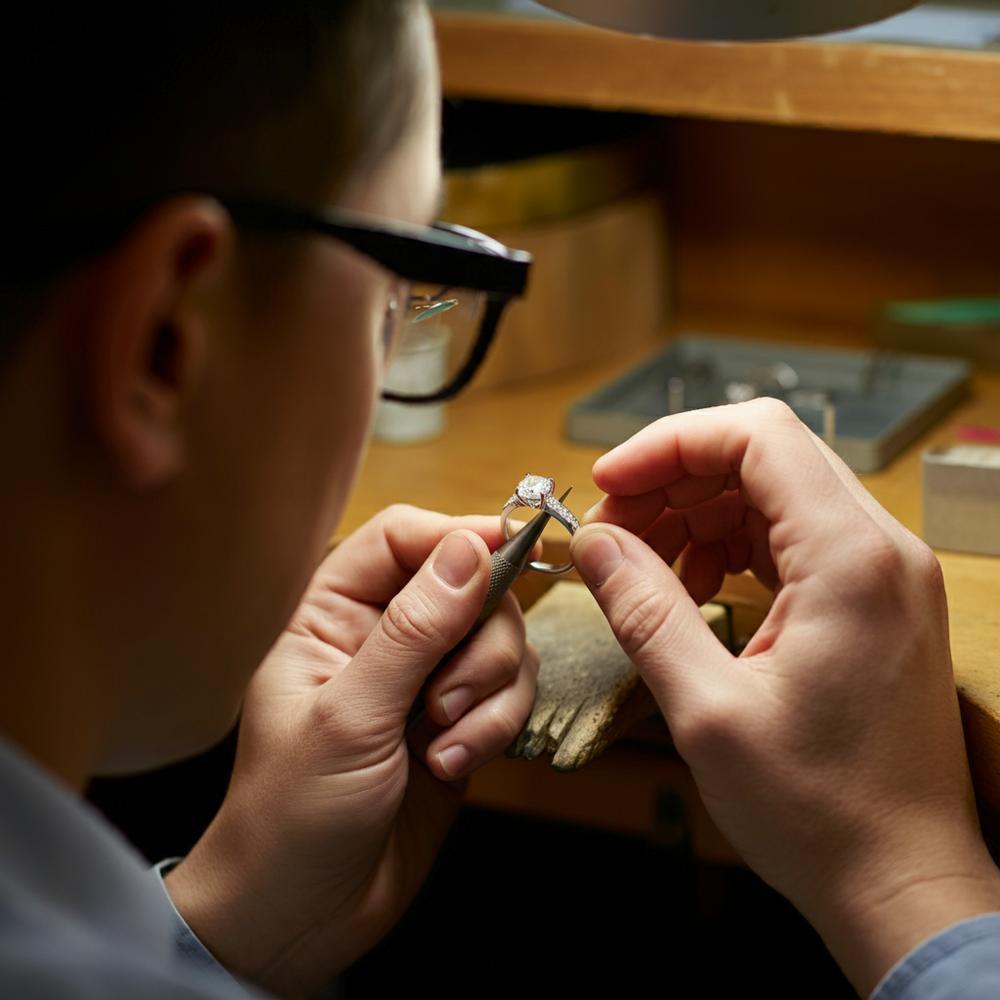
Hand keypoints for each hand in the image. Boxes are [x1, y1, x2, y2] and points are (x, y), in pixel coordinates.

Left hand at [166, 505, 537, 997]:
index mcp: (332, 616)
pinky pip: (508, 695)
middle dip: (479, 641)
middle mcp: (384, 638)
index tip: (506, 550)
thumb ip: (413, 631)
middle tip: (448, 699)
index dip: (455, 538)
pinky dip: (495, 728)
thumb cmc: (290, 815)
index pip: (401, 540)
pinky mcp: (459, 724)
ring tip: (444, 743)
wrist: (301, 917)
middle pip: (469, 587)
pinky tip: (452, 765)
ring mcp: (425, 682)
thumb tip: (467, 549)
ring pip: (499, 642)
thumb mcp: (349, 717)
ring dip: (489, 692)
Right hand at [571, 399, 999, 993]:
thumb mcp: (707, 711)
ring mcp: (885, 575)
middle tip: (613, 529)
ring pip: (777, 494)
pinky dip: (734, 546)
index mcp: (849, 561)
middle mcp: (881, 550)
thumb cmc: (820, 813)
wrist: (904, 885)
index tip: (611, 481)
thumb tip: (595, 543)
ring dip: (701, 512)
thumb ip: (645, 610)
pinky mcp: (876, 602)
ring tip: (642, 561)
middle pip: (766, 457)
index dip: (670, 444)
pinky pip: (796, 539)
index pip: (757, 436)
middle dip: (677, 479)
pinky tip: (691, 584)